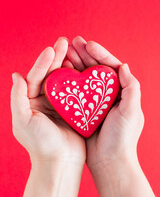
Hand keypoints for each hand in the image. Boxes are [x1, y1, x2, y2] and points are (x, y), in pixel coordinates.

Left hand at [11, 37, 85, 196]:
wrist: (60, 163)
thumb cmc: (40, 145)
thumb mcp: (22, 121)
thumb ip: (17, 97)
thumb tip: (16, 75)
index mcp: (30, 101)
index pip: (35, 77)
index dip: (42, 63)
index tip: (51, 49)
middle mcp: (43, 99)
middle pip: (49, 74)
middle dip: (56, 57)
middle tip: (63, 42)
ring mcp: (59, 102)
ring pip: (62, 79)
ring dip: (67, 63)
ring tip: (72, 48)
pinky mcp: (72, 107)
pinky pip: (74, 89)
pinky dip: (77, 77)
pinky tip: (82, 66)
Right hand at [63, 36, 154, 196]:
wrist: (109, 161)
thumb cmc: (123, 138)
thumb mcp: (132, 112)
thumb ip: (131, 88)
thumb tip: (124, 65)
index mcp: (121, 91)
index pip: (110, 66)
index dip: (100, 53)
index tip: (88, 44)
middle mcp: (107, 93)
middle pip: (95, 68)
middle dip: (85, 54)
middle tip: (72, 42)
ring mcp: (94, 100)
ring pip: (84, 77)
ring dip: (76, 63)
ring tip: (65, 52)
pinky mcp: (84, 108)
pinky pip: (76, 90)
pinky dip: (70, 80)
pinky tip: (62, 71)